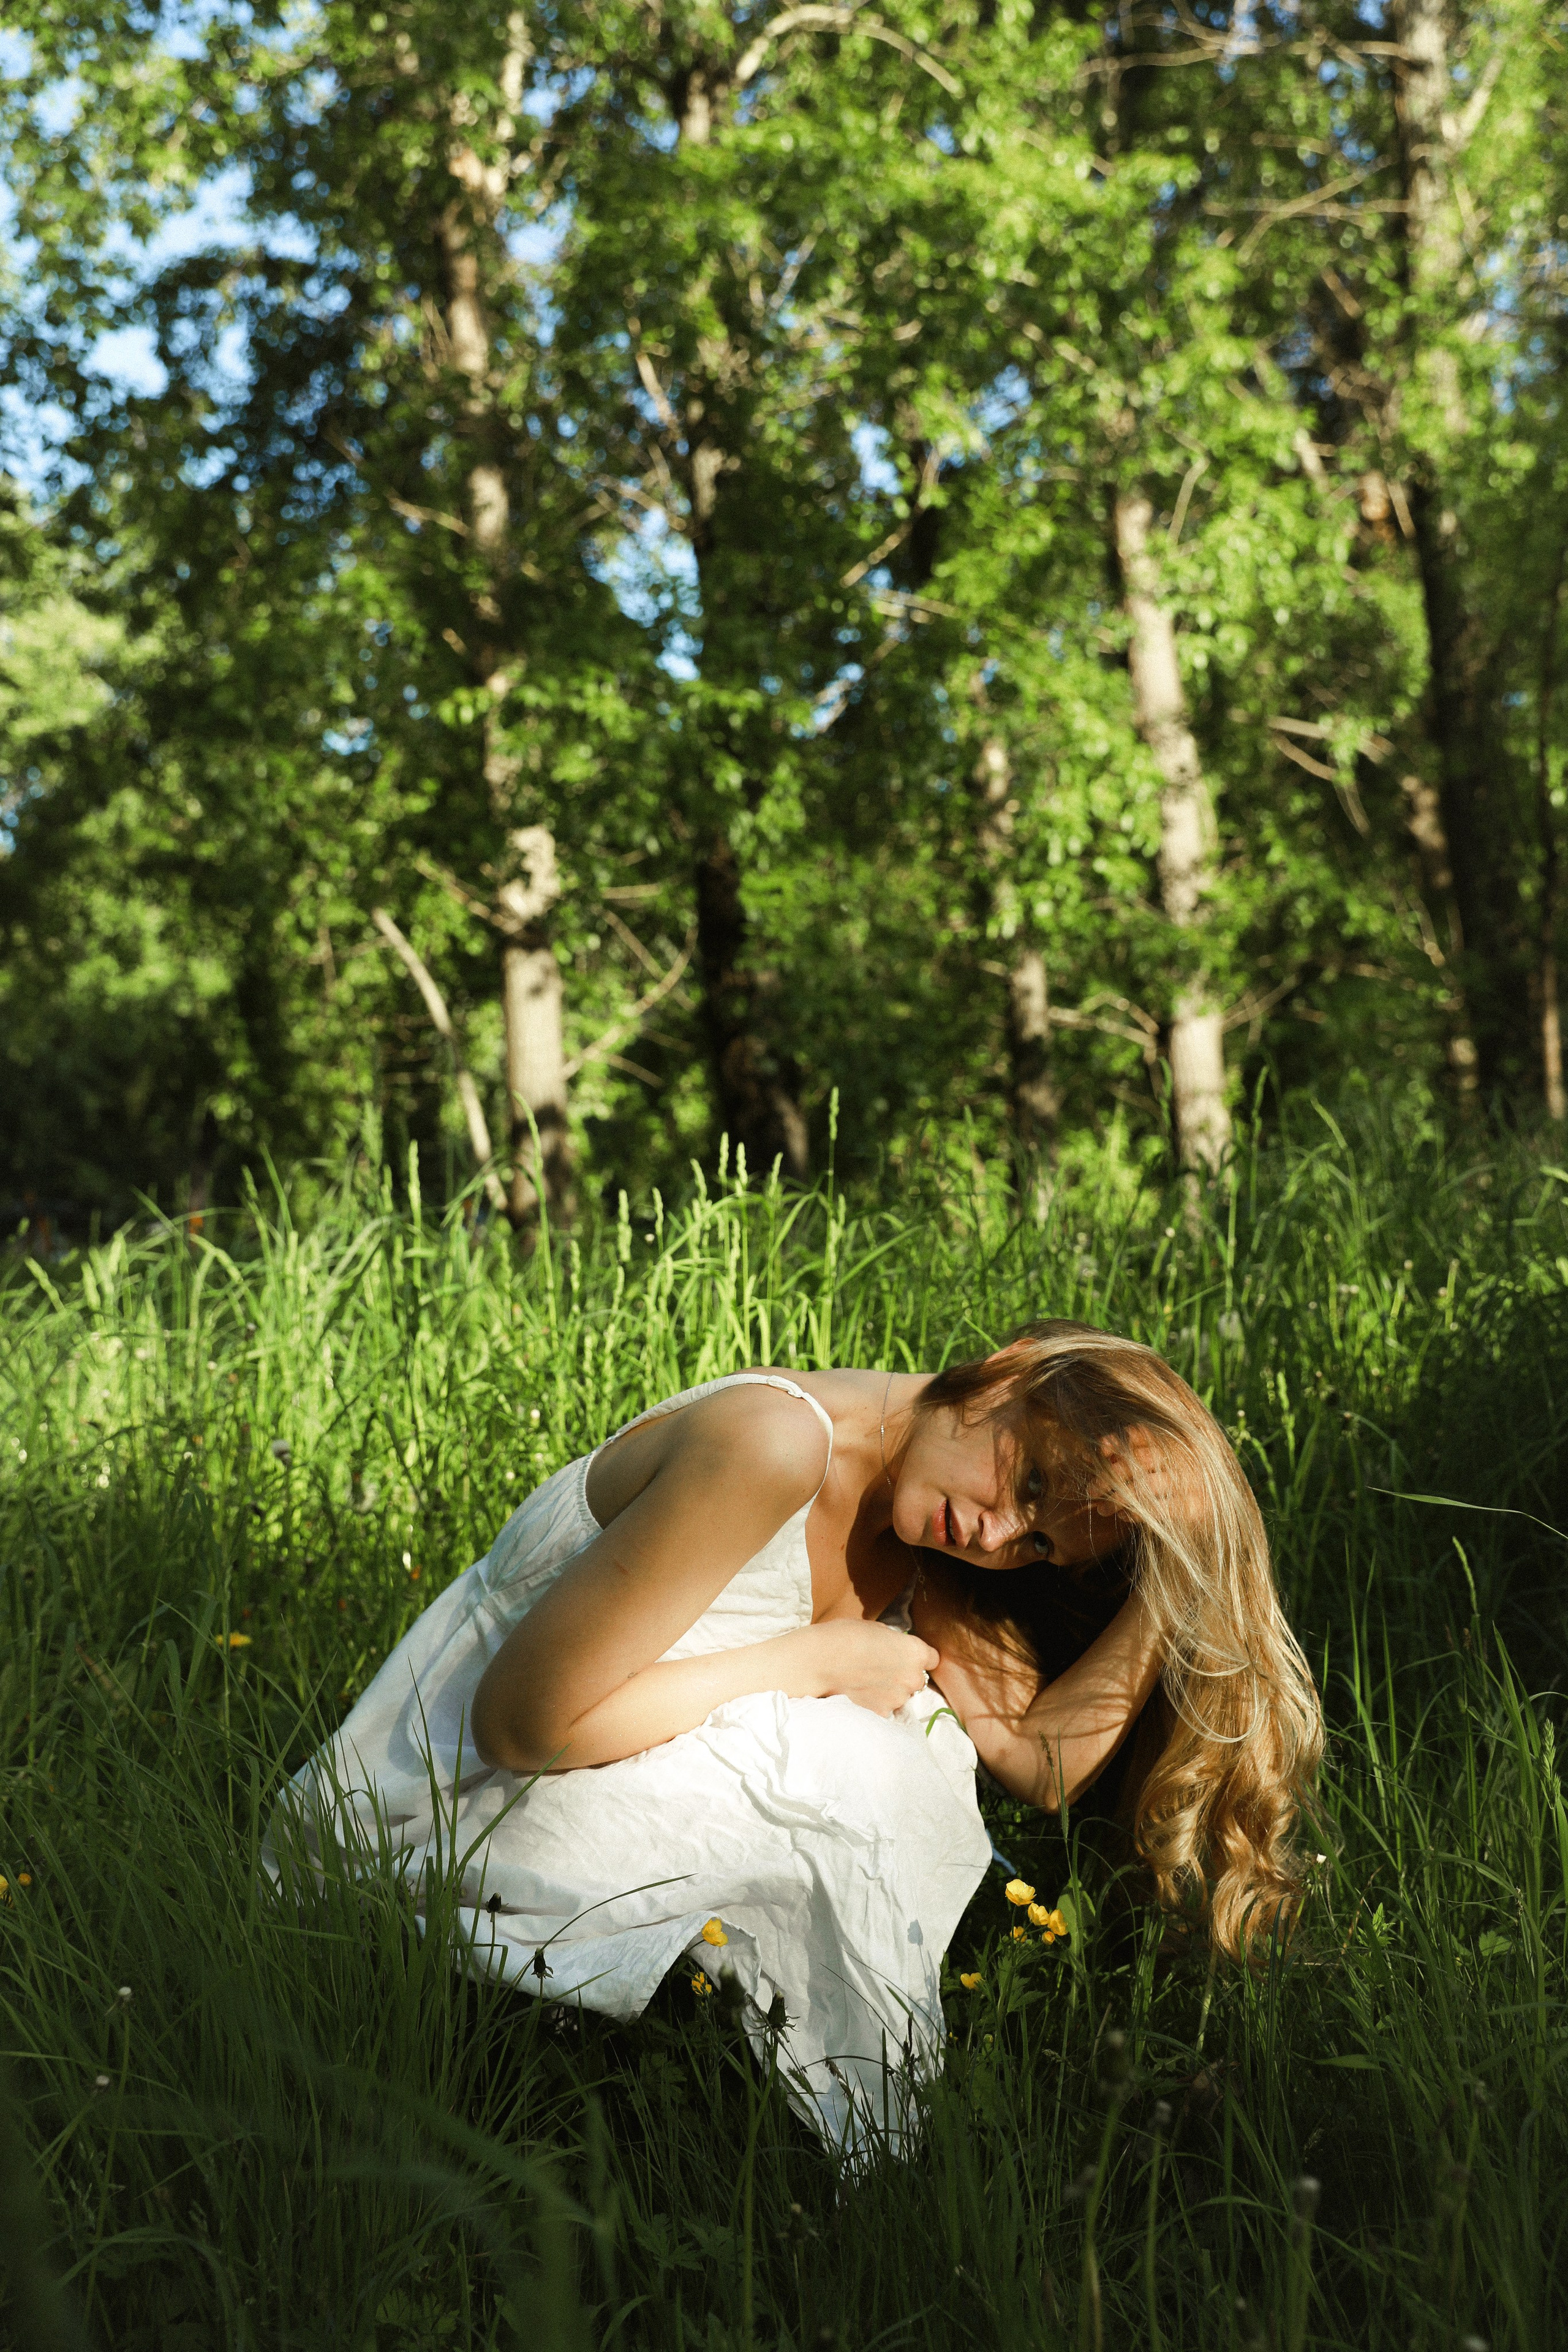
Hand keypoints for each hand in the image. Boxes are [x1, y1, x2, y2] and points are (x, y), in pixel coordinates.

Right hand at [804, 1620, 940, 1717]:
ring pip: (899, 1695)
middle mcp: (912, 1679)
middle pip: (916, 1679)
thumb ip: (892, 1641)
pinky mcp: (881, 1714)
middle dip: (902, 1675)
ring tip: (864, 1681)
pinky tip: (857, 1692)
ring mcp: (897, 1700)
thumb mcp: (874, 1628)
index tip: (904, 1656)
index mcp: (915, 1652)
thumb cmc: (843, 1637)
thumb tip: (894, 1647)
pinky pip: (883, 1708)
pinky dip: (874, 1702)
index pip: (932, 1658)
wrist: (818, 1663)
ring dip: (888, 1690)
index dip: (917, 1656)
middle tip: (879, 1668)